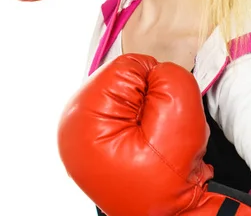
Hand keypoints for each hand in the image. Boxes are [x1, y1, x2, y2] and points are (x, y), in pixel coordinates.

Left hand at [57, 54, 250, 215]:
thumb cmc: (165, 183)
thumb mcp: (178, 122)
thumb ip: (171, 81)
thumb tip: (159, 70)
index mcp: (83, 114)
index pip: (128, 67)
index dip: (155, 86)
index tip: (158, 118)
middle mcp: (72, 120)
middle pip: (122, 80)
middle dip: (148, 100)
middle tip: (155, 135)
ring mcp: (79, 130)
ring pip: (125, 94)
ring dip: (145, 112)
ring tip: (149, 144)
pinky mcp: (91, 136)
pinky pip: (122, 110)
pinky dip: (139, 122)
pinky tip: (143, 146)